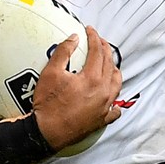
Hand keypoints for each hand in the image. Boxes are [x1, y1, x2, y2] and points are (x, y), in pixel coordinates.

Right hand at [32, 27, 121, 150]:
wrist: (46, 132)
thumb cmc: (48, 105)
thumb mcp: (50, 73)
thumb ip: (63, 52)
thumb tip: (73, 38)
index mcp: (92, 78)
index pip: (98, 52)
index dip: (94, 38)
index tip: (90, 31)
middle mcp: (103, 92)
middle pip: (110, 64)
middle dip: (105, 49)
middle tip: (99, 42)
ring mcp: (104, 107)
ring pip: (117, 84)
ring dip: (114, 71)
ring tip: (109, 64)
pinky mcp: (101, 120)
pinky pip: (115, 109)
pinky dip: (115, 100)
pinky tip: (111, 97)